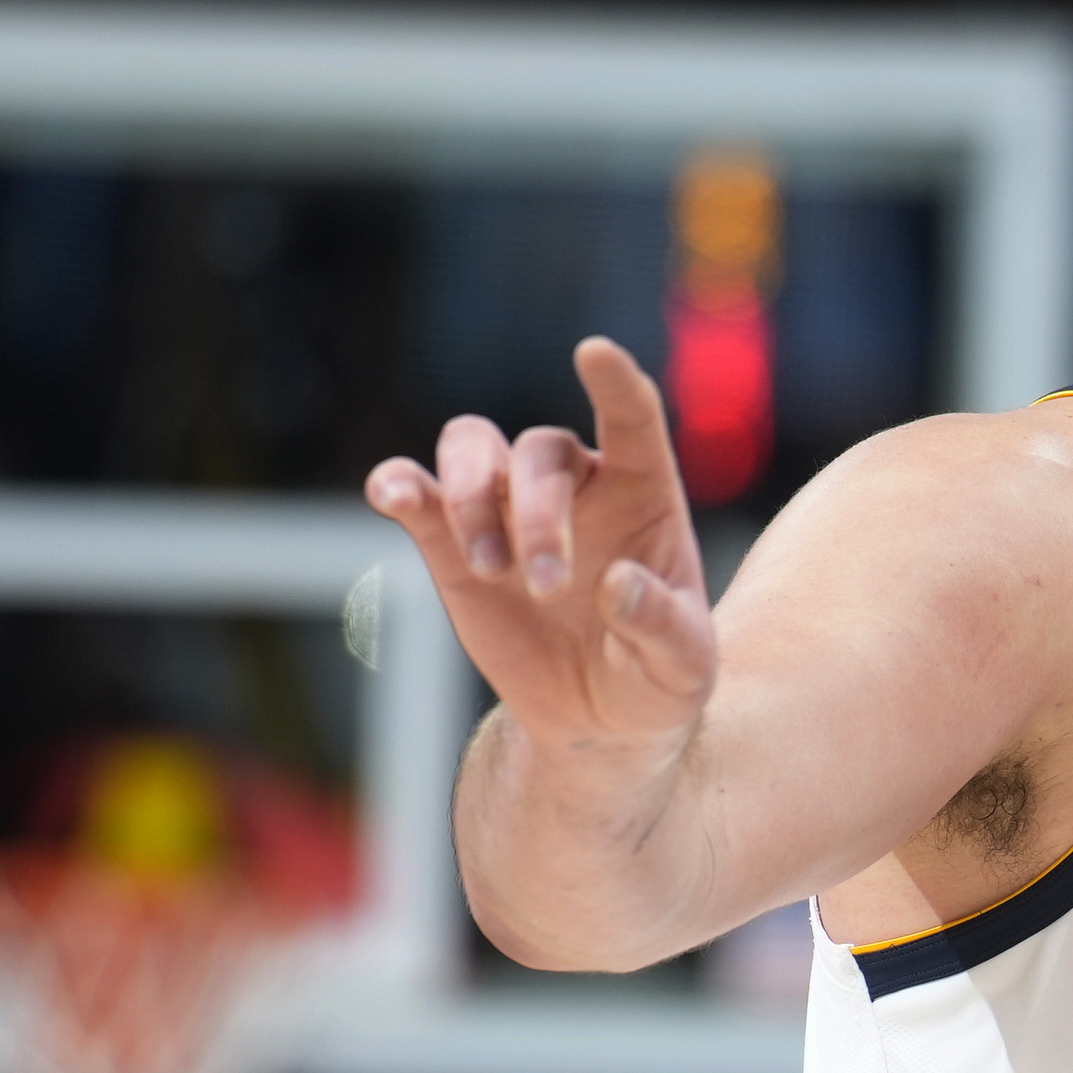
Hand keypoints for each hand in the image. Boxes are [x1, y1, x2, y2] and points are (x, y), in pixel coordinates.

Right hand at [363, 336, 722, 754]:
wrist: (596, 720)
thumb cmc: (654, 677)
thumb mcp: (682, 668)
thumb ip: (661, 625)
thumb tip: (617, 584)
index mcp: (642, 493)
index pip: (631, 417)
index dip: (614, 383)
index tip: (594, 352)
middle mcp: (571, 483)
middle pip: (538, 451)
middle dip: (539, 516)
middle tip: (551, 587)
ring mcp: (507, 506)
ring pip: (473, 446)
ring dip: (471, 496)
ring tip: (491, 571)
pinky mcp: (452, 542)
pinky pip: (415, 490)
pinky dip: (397, 484)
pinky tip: (390, 496)